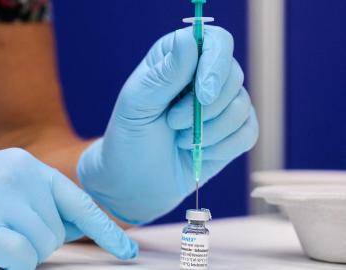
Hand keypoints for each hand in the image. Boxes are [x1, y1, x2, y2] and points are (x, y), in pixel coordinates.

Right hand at [0, 148, 136, 269]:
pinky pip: (21, 255)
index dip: (105, 230)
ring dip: (22, 252)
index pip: (79, 202)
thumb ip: (46, 204)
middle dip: (40, 242)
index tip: (128, 252)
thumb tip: (84, 226)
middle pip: (59, 232)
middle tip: (5, 230)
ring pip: (42, 247)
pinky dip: (14, 260)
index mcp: (30, 166)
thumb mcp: (9, 190)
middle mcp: (19, 174)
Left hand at [78, 26, 258, 223]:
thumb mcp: (137, 105)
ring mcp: (220, 106)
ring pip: (242, 106)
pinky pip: (248, 133)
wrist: (136, 182)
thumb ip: (164, 74)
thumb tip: (191, 40)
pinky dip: (223, 147)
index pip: (215, 41)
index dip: (215, 63)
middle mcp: (202, 78)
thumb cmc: (130, 139)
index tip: (202, 94)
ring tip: (181, 140)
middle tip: (173, 124)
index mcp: (177, 60)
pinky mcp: (232, 133)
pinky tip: (200, 153)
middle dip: (206, 108)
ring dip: (211, 131)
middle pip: (233, 74)